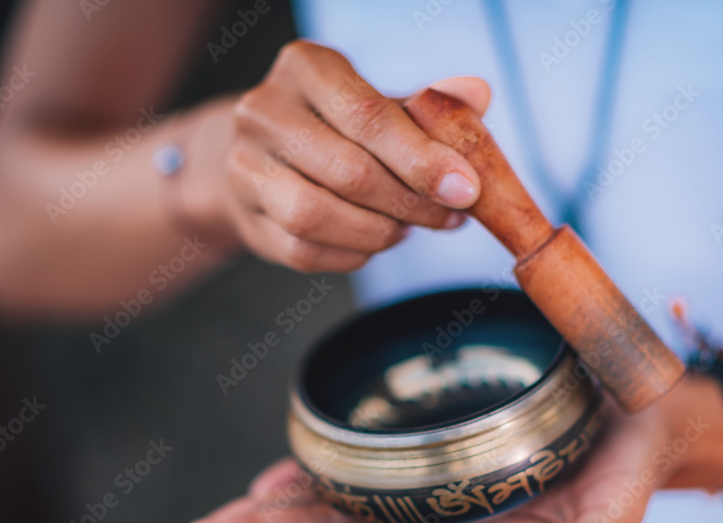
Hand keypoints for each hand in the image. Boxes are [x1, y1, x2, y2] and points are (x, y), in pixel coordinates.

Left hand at [180, 377, 722, 522]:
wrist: (654, 418)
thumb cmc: (639, 457)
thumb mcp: (620, 504)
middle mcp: (444, 511)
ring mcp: (442, 483)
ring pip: (348, 501)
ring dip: (286, 508)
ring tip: (227, 513)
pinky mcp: (448, 451)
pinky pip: (371, 467)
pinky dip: (324, 473)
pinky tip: (287, 475)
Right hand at [210, 40, 489, 272]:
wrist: (268, 153)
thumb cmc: (339, 127)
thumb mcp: (383, 102)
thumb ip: (430, 105)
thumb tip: (477, 96)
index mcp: (304, 68)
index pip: (367, 117)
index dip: (421, 159)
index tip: (466, 189)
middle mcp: (263, 112)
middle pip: (347, 172)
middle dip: (409, 203)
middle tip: (449, 216)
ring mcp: (245, 167)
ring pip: (316, 216)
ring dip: (378, 233)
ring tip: (406, 227)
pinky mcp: (247, 218)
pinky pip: (304, 251)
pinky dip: (352, 255)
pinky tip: (373, 242)